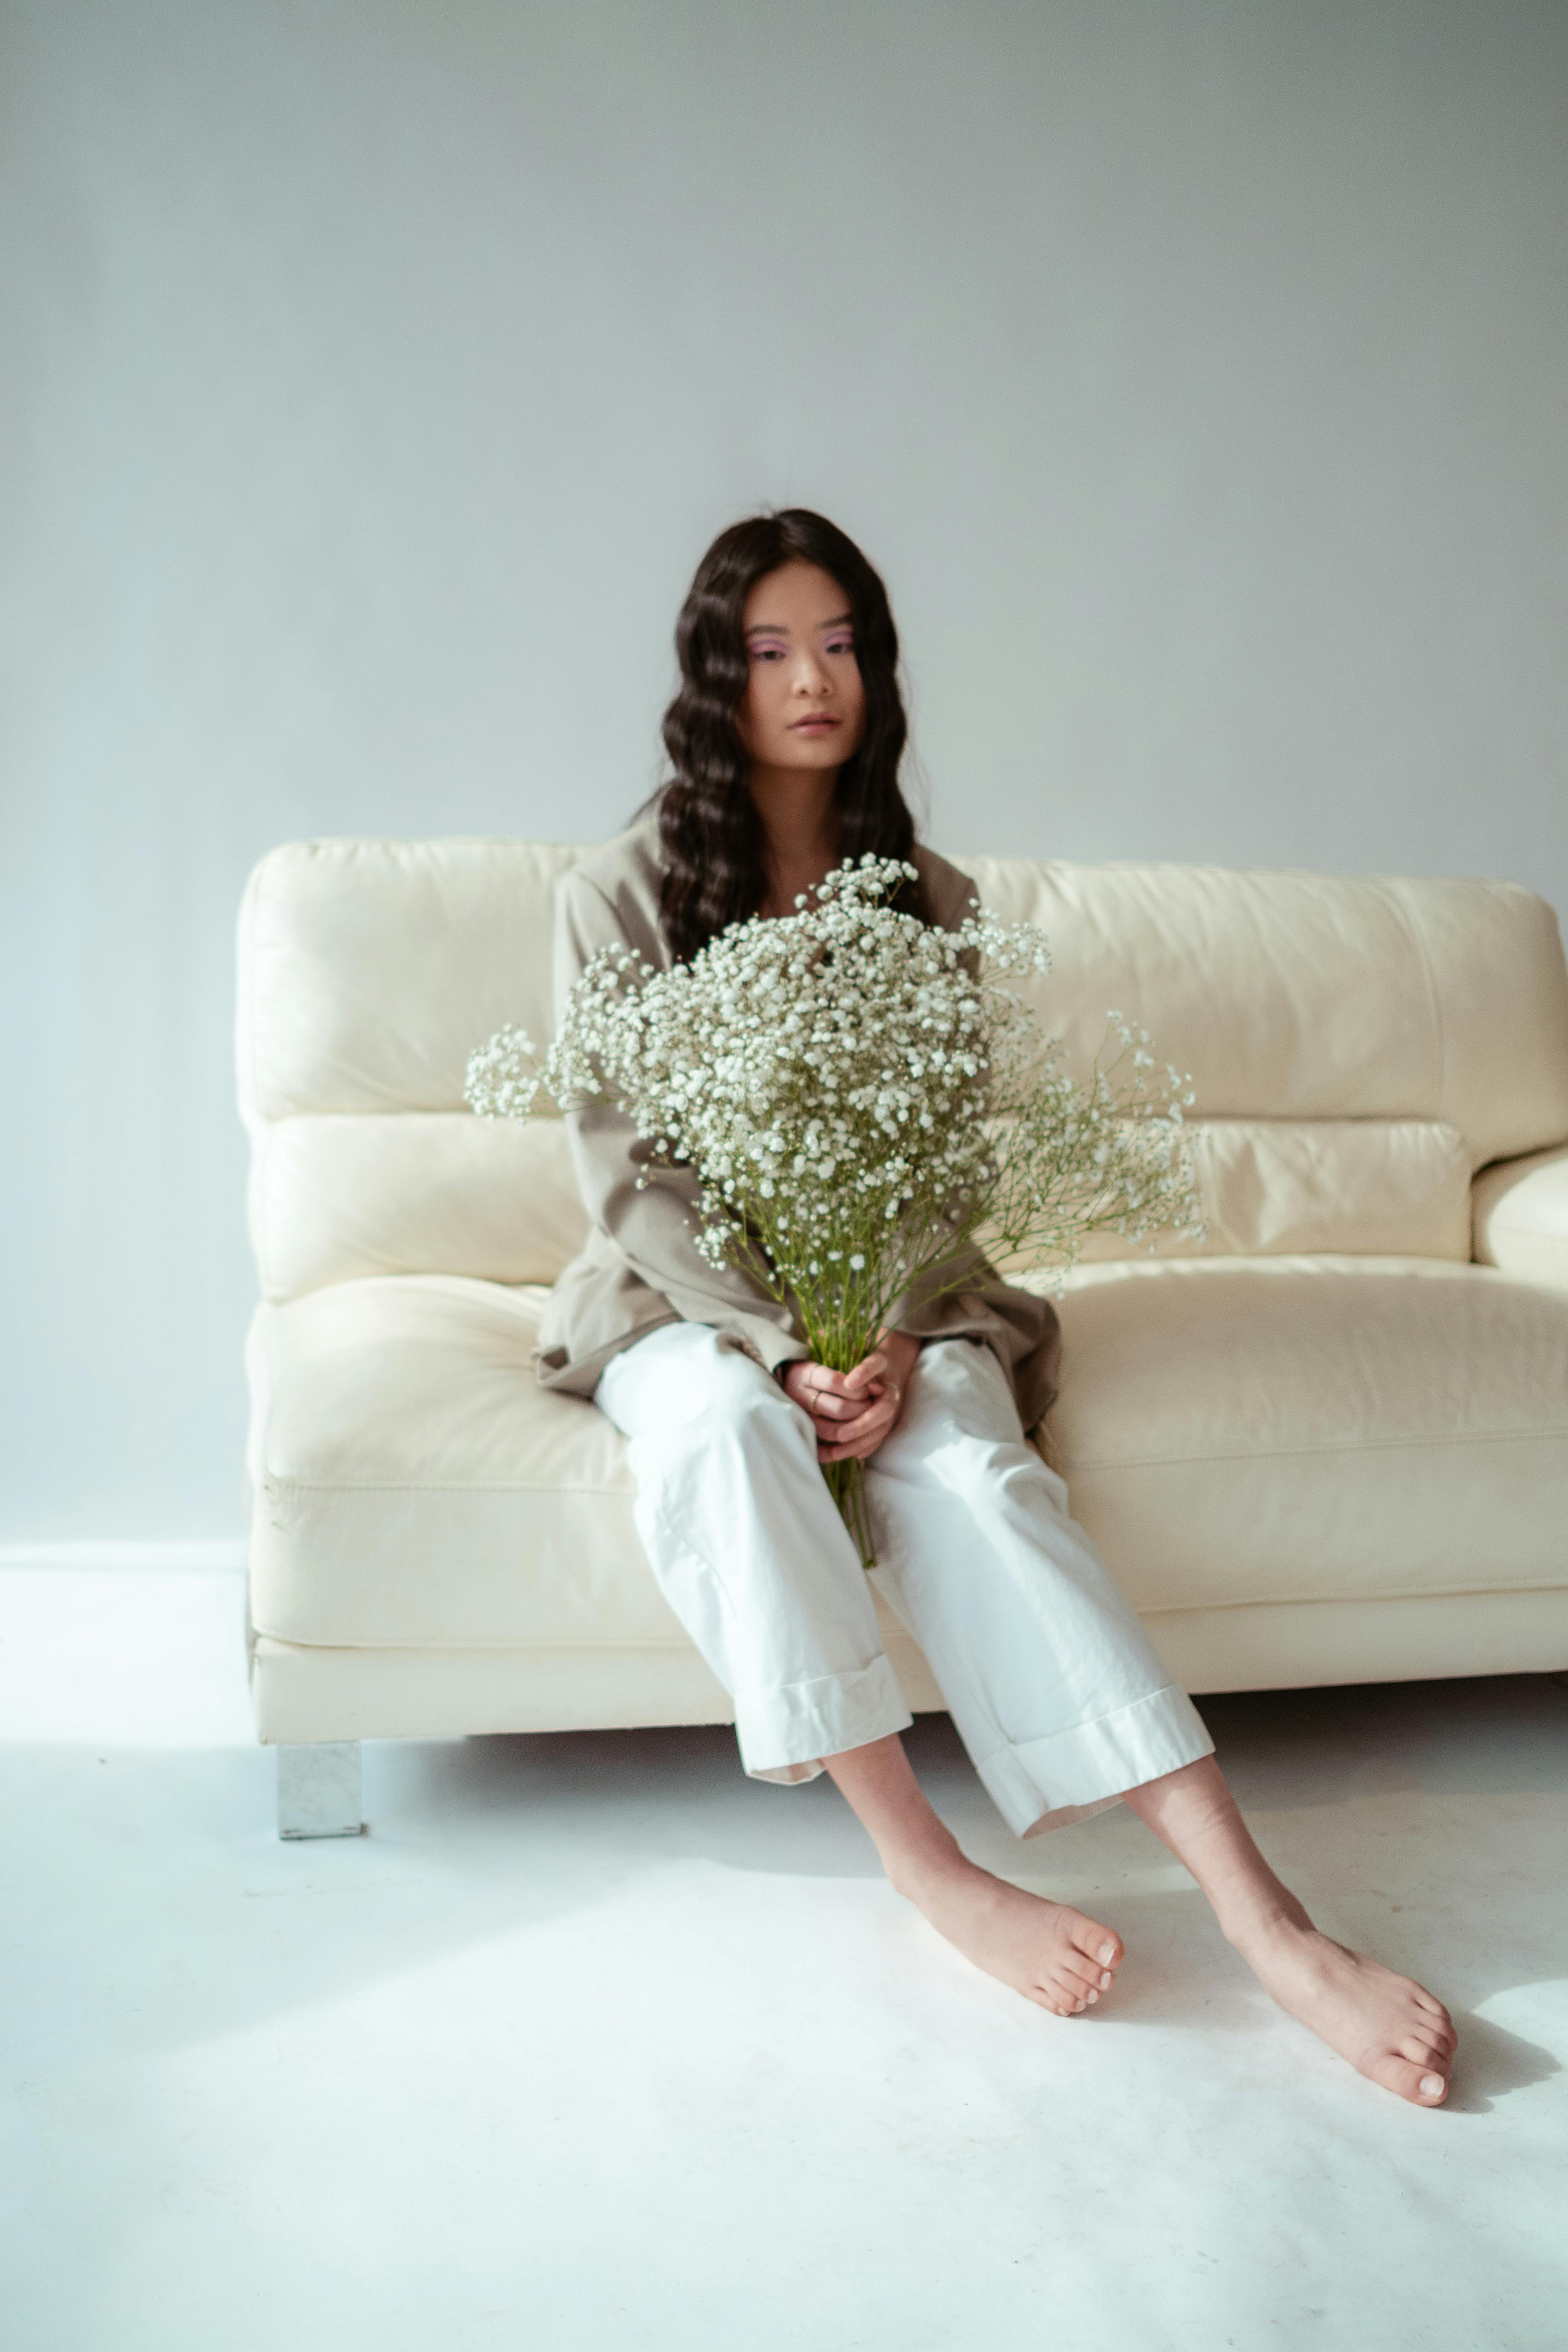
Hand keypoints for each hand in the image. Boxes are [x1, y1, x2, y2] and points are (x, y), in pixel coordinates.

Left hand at [782, 1330, 920, 1462]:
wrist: (889, 1367)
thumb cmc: (864, 1355)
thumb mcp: (855, 1344)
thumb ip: (838, 1341)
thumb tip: (819, 1333)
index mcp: (881, 1363)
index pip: (875, 1365)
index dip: (864, 1373)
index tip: (848, 1383)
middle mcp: (890, 1388)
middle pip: (884, 1409)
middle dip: (862, 1422)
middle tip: (840, 1432)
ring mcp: (891, 1409)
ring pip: (881, 1429)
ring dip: (859, 1442)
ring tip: (836, 1450)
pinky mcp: (887, 1423)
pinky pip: (877, 1440)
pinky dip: (861, 1449)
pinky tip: (842, 1456)